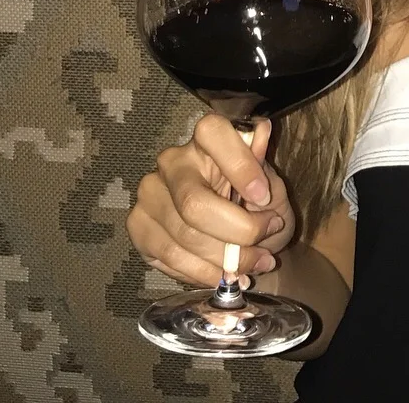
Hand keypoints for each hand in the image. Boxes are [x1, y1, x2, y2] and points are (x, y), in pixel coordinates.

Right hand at [126, 114, 295, 287]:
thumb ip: (265, 170)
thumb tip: (262, 134)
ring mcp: (150, 194)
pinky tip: (224, 274)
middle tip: (265, 251)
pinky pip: (170, 258)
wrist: (231, 232)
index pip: (213, 133)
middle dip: (238, 234)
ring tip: (252, 267)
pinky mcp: (139, 226)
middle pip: (194, 204)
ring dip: (225, 262)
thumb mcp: (270, 186)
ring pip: (183, 238)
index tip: (263, 197)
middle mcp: (172, 161)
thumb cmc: (252, 203)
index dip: (239, 164)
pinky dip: (203, 273)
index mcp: (207, 139)